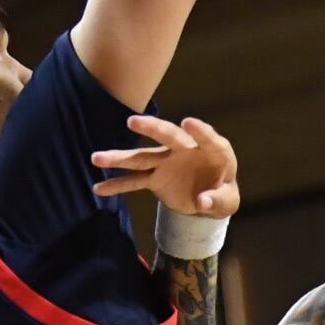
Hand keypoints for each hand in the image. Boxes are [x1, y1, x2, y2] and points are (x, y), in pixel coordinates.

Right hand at [92, 116, 241, 219]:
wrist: (209, 199)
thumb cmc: (222, 193)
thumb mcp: (227, 201)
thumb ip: (217, 200)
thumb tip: (202, 201)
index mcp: (213, 151)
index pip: (207, 138)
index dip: (199, 130)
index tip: (187, 122)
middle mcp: (186, 149)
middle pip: (169, 137)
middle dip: (152, 129)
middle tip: (133, 122)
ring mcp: (167, 161)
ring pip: (143, 157)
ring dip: (120, 158)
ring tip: (97, 158)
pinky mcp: (156, 177)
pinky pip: (135, 181)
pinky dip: (118, 185)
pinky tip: (99, 188)